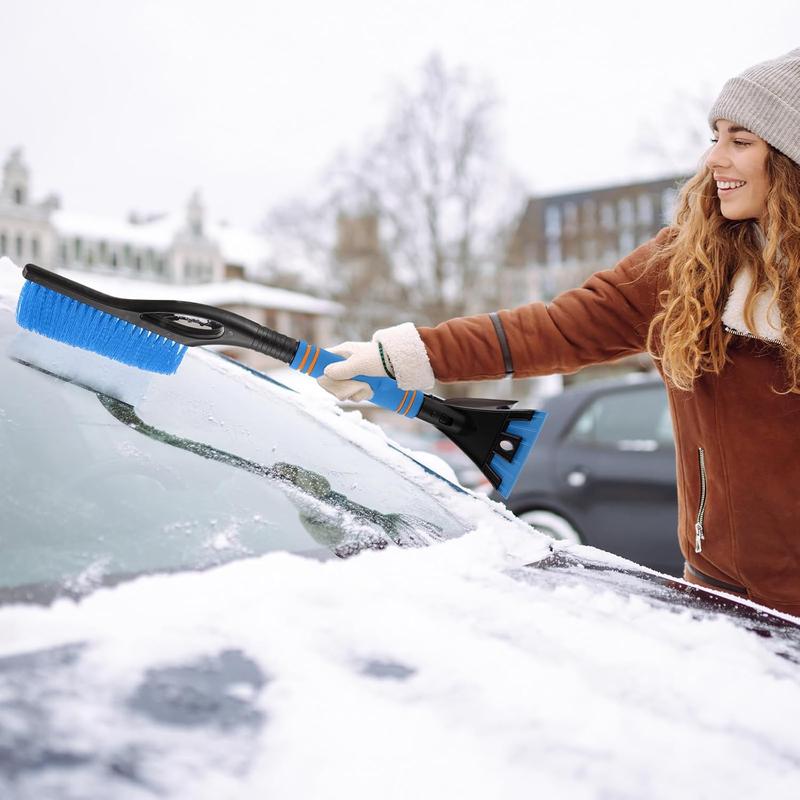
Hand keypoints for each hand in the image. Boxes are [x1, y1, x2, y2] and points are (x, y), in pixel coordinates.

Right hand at [317, 323, 435, 401]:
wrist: (402, 363)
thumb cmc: (379, 359)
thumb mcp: (357, 364)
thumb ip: (340, 370)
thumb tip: (325, 374)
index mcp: (344, 352)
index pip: (325, 360)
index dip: (323, 371)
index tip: (324, 381)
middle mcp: (349, 362)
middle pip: (334, 379)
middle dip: (342, 387)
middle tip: (351, 388)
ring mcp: (358, 373)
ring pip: (346, 388)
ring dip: (354, 392)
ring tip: (366, 388)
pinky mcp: (367, 382)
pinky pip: (357, 392)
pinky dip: (363, 394)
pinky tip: (370, 392)